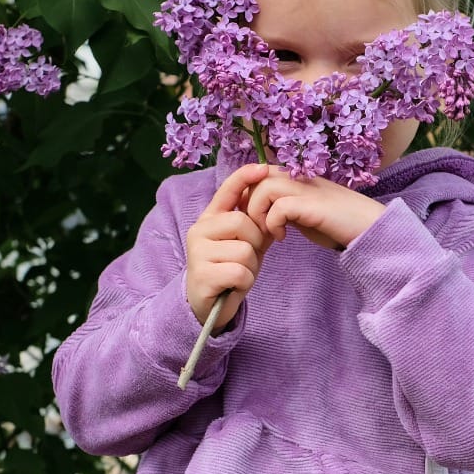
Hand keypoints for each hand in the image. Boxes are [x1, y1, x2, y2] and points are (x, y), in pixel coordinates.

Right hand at [185, 161, 273, 329]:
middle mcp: (199, 230)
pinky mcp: (202, 275)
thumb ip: (254, 223)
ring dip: (250, 266)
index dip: (245, 177)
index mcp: (210, 218)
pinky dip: (245, 282)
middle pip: (243, 223)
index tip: (263, 168)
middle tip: (247, 258)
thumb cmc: (229, 269)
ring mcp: (198, 253)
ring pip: (244, 250)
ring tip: (239, 273)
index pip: (228, 190)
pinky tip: (234, 286)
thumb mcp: (244, 243)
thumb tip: (275, 198)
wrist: (209, 305)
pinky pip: (240, 272)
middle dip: (255, 243)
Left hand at [244, 164, 385, 251]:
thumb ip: (286, 209)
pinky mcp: (313, 205)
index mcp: (297, 178)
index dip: (249, 196)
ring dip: (258, 213)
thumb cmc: (340, 224)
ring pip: (263, 187)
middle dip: (248, 203)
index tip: (254, 222)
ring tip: (268, 233)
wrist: (371, 228)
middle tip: (256, 228)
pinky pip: (279, 207)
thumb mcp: (305, 214)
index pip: (258, 175)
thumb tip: (266, 213)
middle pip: (256, 176)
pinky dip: (274, 224)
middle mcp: (300, 178)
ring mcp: (307, 189)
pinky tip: (282, 238)